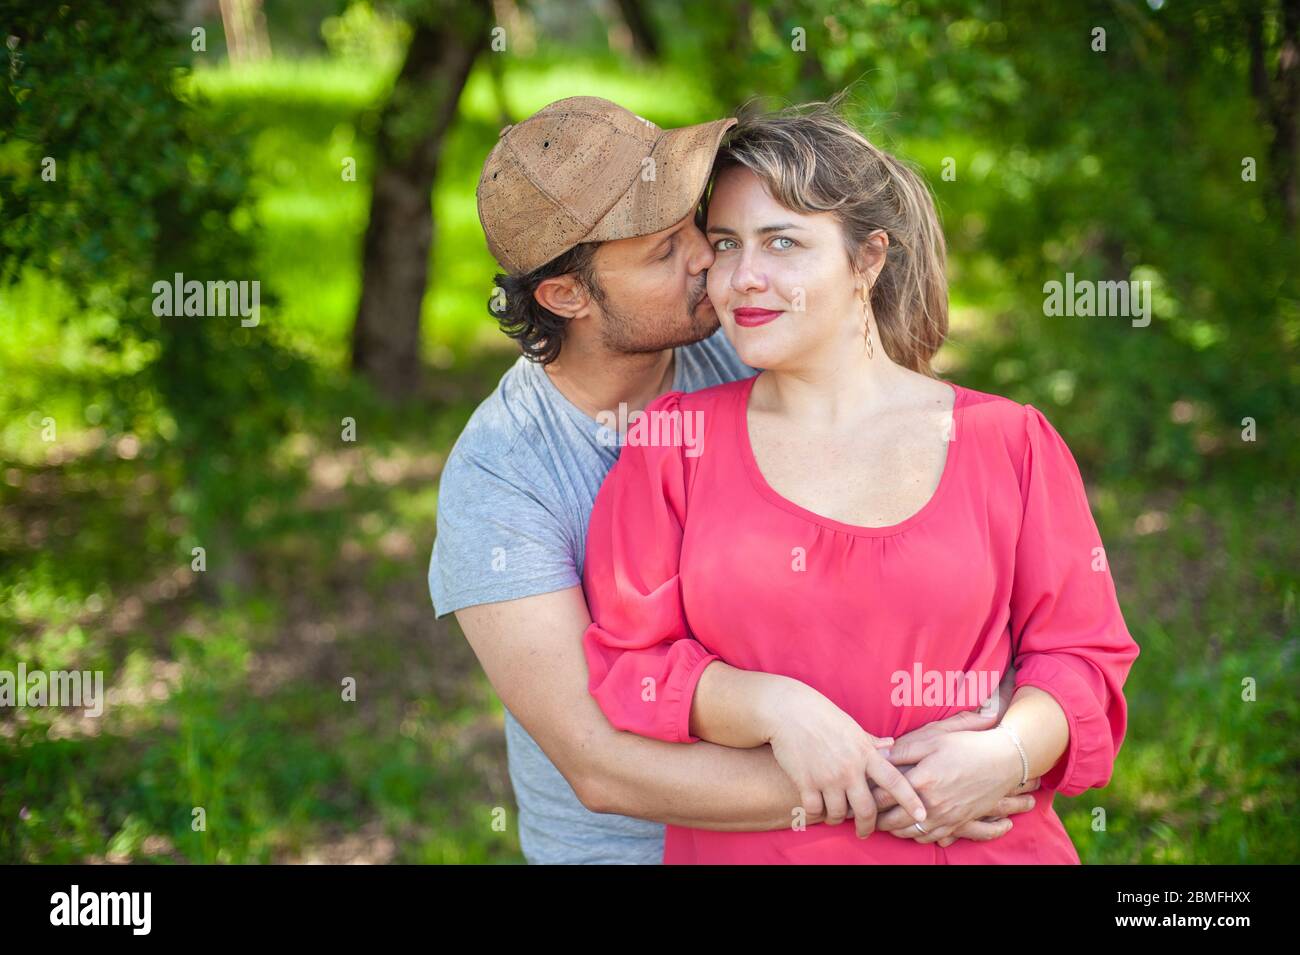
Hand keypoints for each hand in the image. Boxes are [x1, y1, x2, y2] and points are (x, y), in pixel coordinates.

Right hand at [759, 677, 927, 839]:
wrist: (789, 711)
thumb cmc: (821, 715)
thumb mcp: (852, 726)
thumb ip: (872, 741)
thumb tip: (891, 745)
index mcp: (865, 753)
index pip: (895, 781)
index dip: (910, 800)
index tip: (922, 815)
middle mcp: (850, 768)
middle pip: (866, 809)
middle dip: (867, 826)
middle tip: (864, 832)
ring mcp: (828, 777)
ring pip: (839, 814)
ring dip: (837, 819)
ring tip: (835, 816)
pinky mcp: (806, 782)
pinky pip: (815, 810)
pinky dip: (816, 814)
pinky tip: (816, 809)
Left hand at [872, 728, 1032, 844]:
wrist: (1003, 761)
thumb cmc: (967, 746)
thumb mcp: (933, 739)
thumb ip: (902, 750)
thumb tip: (878, 754)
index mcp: (921, 780)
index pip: (883, 796)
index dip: (867, 796)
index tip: (857, 795)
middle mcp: (931, 803)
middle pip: (892, 820)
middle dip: (874, 819)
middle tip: (862, 815)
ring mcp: (946, 816)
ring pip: (910, 833)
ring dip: (893, 830)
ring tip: (880, 823)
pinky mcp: (958, 823)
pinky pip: (930, 837)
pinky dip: (915, 836)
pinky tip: (908, 829)